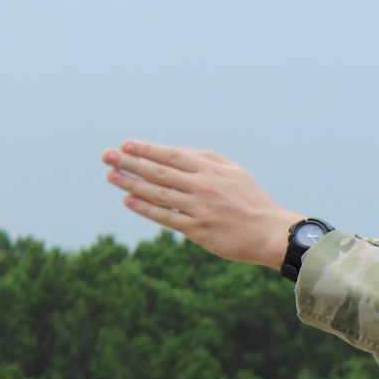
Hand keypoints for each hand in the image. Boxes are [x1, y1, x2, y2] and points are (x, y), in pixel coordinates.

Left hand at [103, 140, 305, 266]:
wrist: (271, 233)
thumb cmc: (253, 201)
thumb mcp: (235, 172)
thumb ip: (207, 159)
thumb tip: (179, 151)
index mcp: (211, 170)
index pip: (171, 155)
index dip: (147, 149)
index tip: (125, 145)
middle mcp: (202, 186)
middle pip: (159, 171)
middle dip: (130, 162)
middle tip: (107, 155)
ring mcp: (199, 208)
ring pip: (158, 193)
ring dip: (132, 183)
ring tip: (111, 175)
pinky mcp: (198, 230)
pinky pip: (166, 217)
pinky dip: (146, 208)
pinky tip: (129, 200)